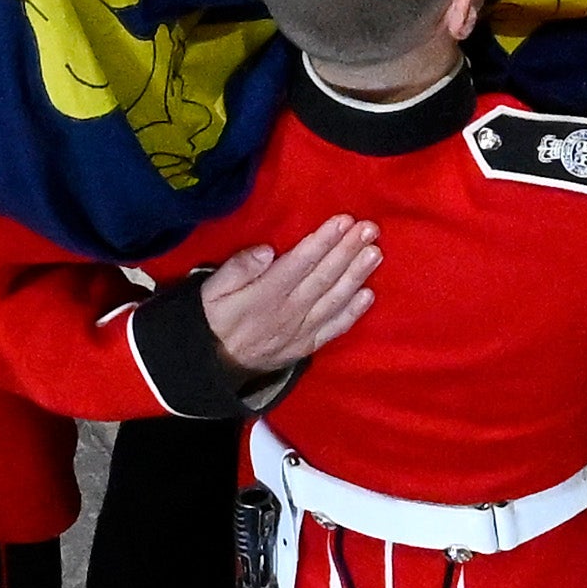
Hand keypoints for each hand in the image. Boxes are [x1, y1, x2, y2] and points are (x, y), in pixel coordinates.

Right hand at [201, 215, 379, 372]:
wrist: (213, 367)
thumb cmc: (214, 318)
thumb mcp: (211, 291)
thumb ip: (237, 269)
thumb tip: (266, 250)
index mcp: (265, 294)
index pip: (300, 262)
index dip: (324, 241)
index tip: (344, 221)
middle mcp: (289, 311)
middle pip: (324, 277)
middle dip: (348, 251)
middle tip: (370, 229)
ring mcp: (301, 330)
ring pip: (334, 299)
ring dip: (357, 275)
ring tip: (375, 253)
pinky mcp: (307, 345)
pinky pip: (334, 328)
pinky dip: (353, 312)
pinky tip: (369, 295)